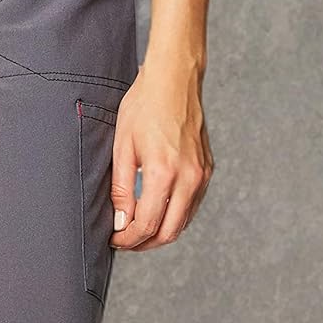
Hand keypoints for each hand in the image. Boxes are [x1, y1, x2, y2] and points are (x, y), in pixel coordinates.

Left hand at [110, 59, 213, 250]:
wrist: (174, 79)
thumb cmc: (144, 107)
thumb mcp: (122, 147)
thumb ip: (121, 190)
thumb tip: (121, 222)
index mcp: (163, 173)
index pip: (147, 225)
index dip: (128, 240)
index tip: (114, 240)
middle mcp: (188, 178)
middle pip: (168, 233)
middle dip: (144, 243)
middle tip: (124, 241)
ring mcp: (202, 174)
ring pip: (183, 223)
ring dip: (160, 233)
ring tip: (137, 229)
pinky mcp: (207, 169)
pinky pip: (192, 206)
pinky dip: (174, 216)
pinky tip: (157, 212)